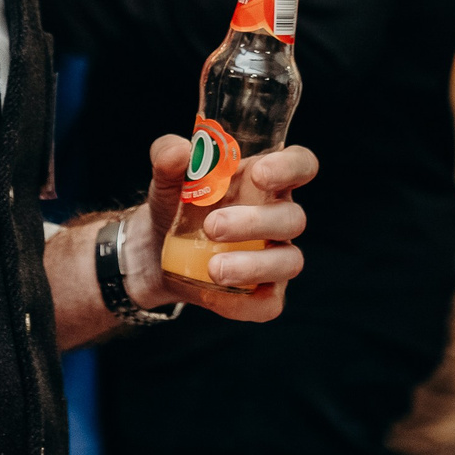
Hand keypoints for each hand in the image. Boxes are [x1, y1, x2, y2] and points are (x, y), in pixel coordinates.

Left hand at [129, 135, 315, 321]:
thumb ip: (168, 156)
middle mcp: (278, 217)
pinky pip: (269, 303)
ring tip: (213, 268)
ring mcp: (275, 258)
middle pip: (293, 218)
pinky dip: (245, 302)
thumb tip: (179, 150)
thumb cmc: (175, 204)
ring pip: (290, 262)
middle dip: (255, 223)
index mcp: (266, 180)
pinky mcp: (263, 294)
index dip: (290, 167)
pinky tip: (214, 293)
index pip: (301, 165)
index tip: (259, 174)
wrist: (153, 250)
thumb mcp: (166, 177)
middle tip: (212, 226)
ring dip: (254, 266)